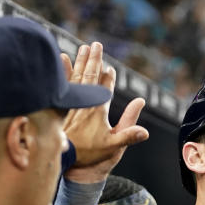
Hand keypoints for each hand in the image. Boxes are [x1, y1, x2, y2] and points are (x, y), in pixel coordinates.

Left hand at [60, 42, 148, 182]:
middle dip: (94, 60)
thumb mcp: (112, 147)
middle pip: (90, 77)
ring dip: (81, 61)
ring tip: (83, 48)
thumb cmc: (88, 154)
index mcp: (98, 111)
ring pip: (76, 77)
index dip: (108, 78)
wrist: (64, 159)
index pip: (104, 89)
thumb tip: (145, 131)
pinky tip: (62, 60)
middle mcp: (84, 104)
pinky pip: (63, 83)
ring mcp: (71, 104)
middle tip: (96, 45)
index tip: (110, 68)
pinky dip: (63, 70)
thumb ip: (128, 135)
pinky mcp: (59, 106)